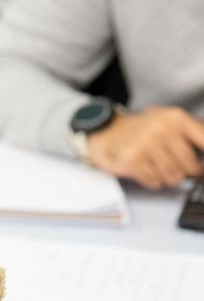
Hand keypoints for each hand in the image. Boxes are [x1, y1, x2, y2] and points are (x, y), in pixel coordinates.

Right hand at [87, 107, 203, 189]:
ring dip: (168, 177)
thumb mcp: (170, 122)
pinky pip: (155, 182)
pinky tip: (147, 170)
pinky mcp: (132, 160)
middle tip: (178, 167)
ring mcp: (146, 145)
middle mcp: (162, 129)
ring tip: (159, 167)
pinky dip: (153, 181)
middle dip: (186, 172)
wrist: (106, 130)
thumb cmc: (142, 129)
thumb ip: (195, 134)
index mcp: (176, 118)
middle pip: (191, 166)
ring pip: (173, 177)